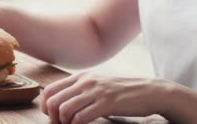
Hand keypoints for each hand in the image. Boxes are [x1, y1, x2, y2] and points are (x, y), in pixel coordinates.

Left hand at [42, 71, 170, 123]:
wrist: (150, 91)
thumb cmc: (123, 92)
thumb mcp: (98, 84)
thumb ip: (81, 89)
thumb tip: (61, 103)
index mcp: (81, 77)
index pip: (50, 90)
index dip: (46, 106)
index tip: (52, 117)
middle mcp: (85, 82)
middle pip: (53, 101)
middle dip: (52, 118)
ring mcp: (96, 92)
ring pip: (64, 109)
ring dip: (64, 123)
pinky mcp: (107, 103)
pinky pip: (81, 117)